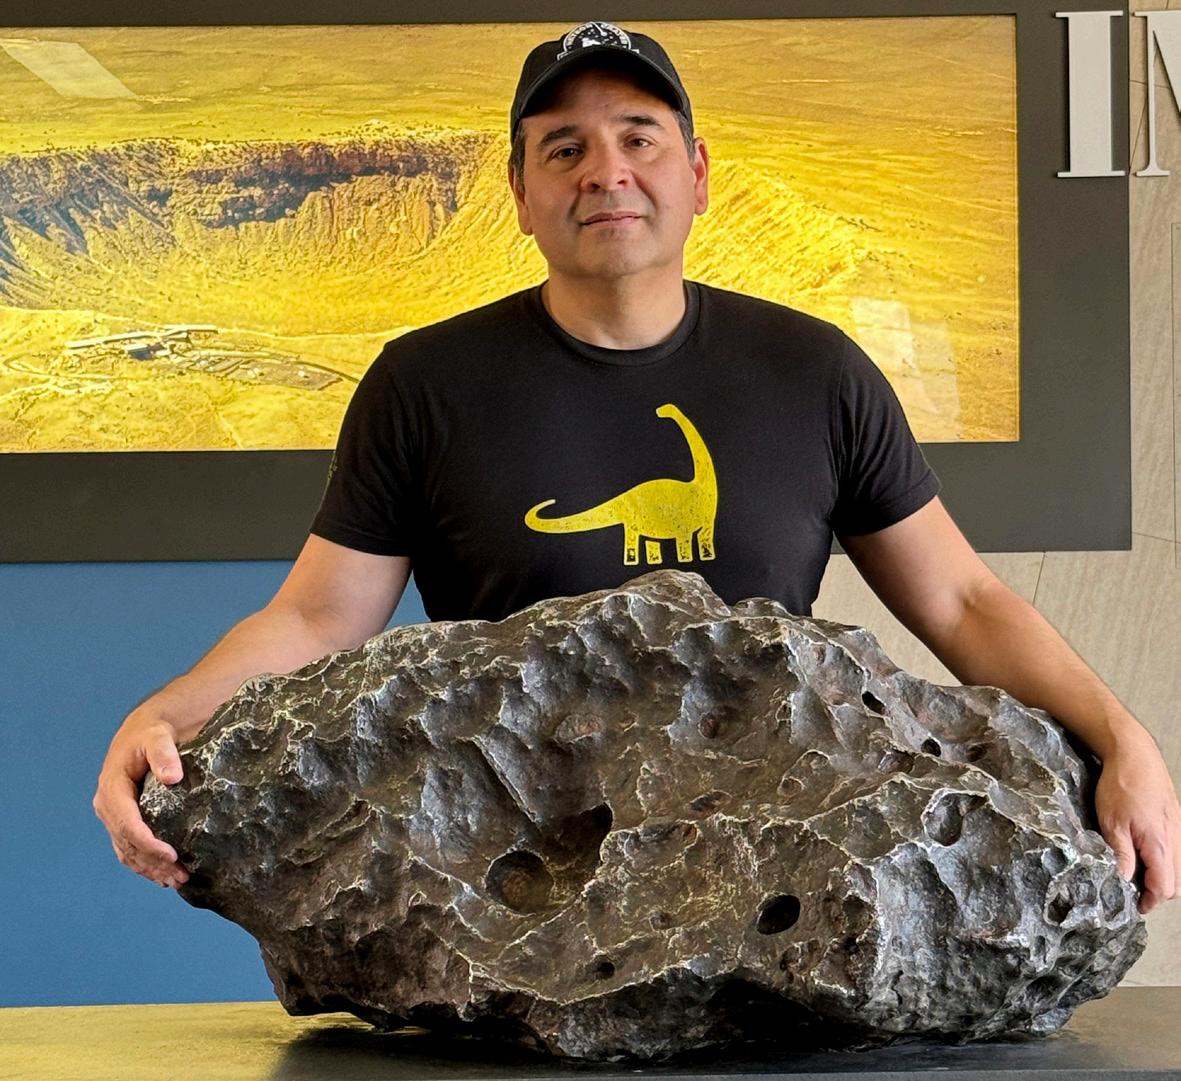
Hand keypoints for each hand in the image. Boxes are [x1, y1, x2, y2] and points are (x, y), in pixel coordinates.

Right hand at [92, 705, 190, 888]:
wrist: (142, 733)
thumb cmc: (151, 735)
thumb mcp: (158, 738)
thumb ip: (164, 754)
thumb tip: (172, 777)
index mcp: (112, 789)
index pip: (127, 823)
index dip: (148, 842)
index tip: (171, 855)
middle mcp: (108, 806)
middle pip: (128, 843)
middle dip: (153, 862)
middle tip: (180, 875)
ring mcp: (113, 816)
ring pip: (127, 851)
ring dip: (150, 869)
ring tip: (176, 880)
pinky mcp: (122, 821)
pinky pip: (129, 849)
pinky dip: (144, 865)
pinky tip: (162, 876)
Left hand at [1094, 729, 1180, 913]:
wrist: (1135, 754)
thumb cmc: (1120, 787)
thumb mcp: (1111, 823)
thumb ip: (1120, 854)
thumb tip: (1122, 881)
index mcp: (1160, 844)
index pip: (1165, 887)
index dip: (1150, 900)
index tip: (1134, 905)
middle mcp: (1175, 840)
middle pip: (1175, 881)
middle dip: (1156, 891)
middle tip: (1132, 890)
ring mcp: (1178, 830)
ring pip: (1176, 866)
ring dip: (1159, 875)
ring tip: (1134, 872)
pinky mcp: (1174, 820)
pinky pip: (1174, 850)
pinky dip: (1162, 859)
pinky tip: (1141, 852)